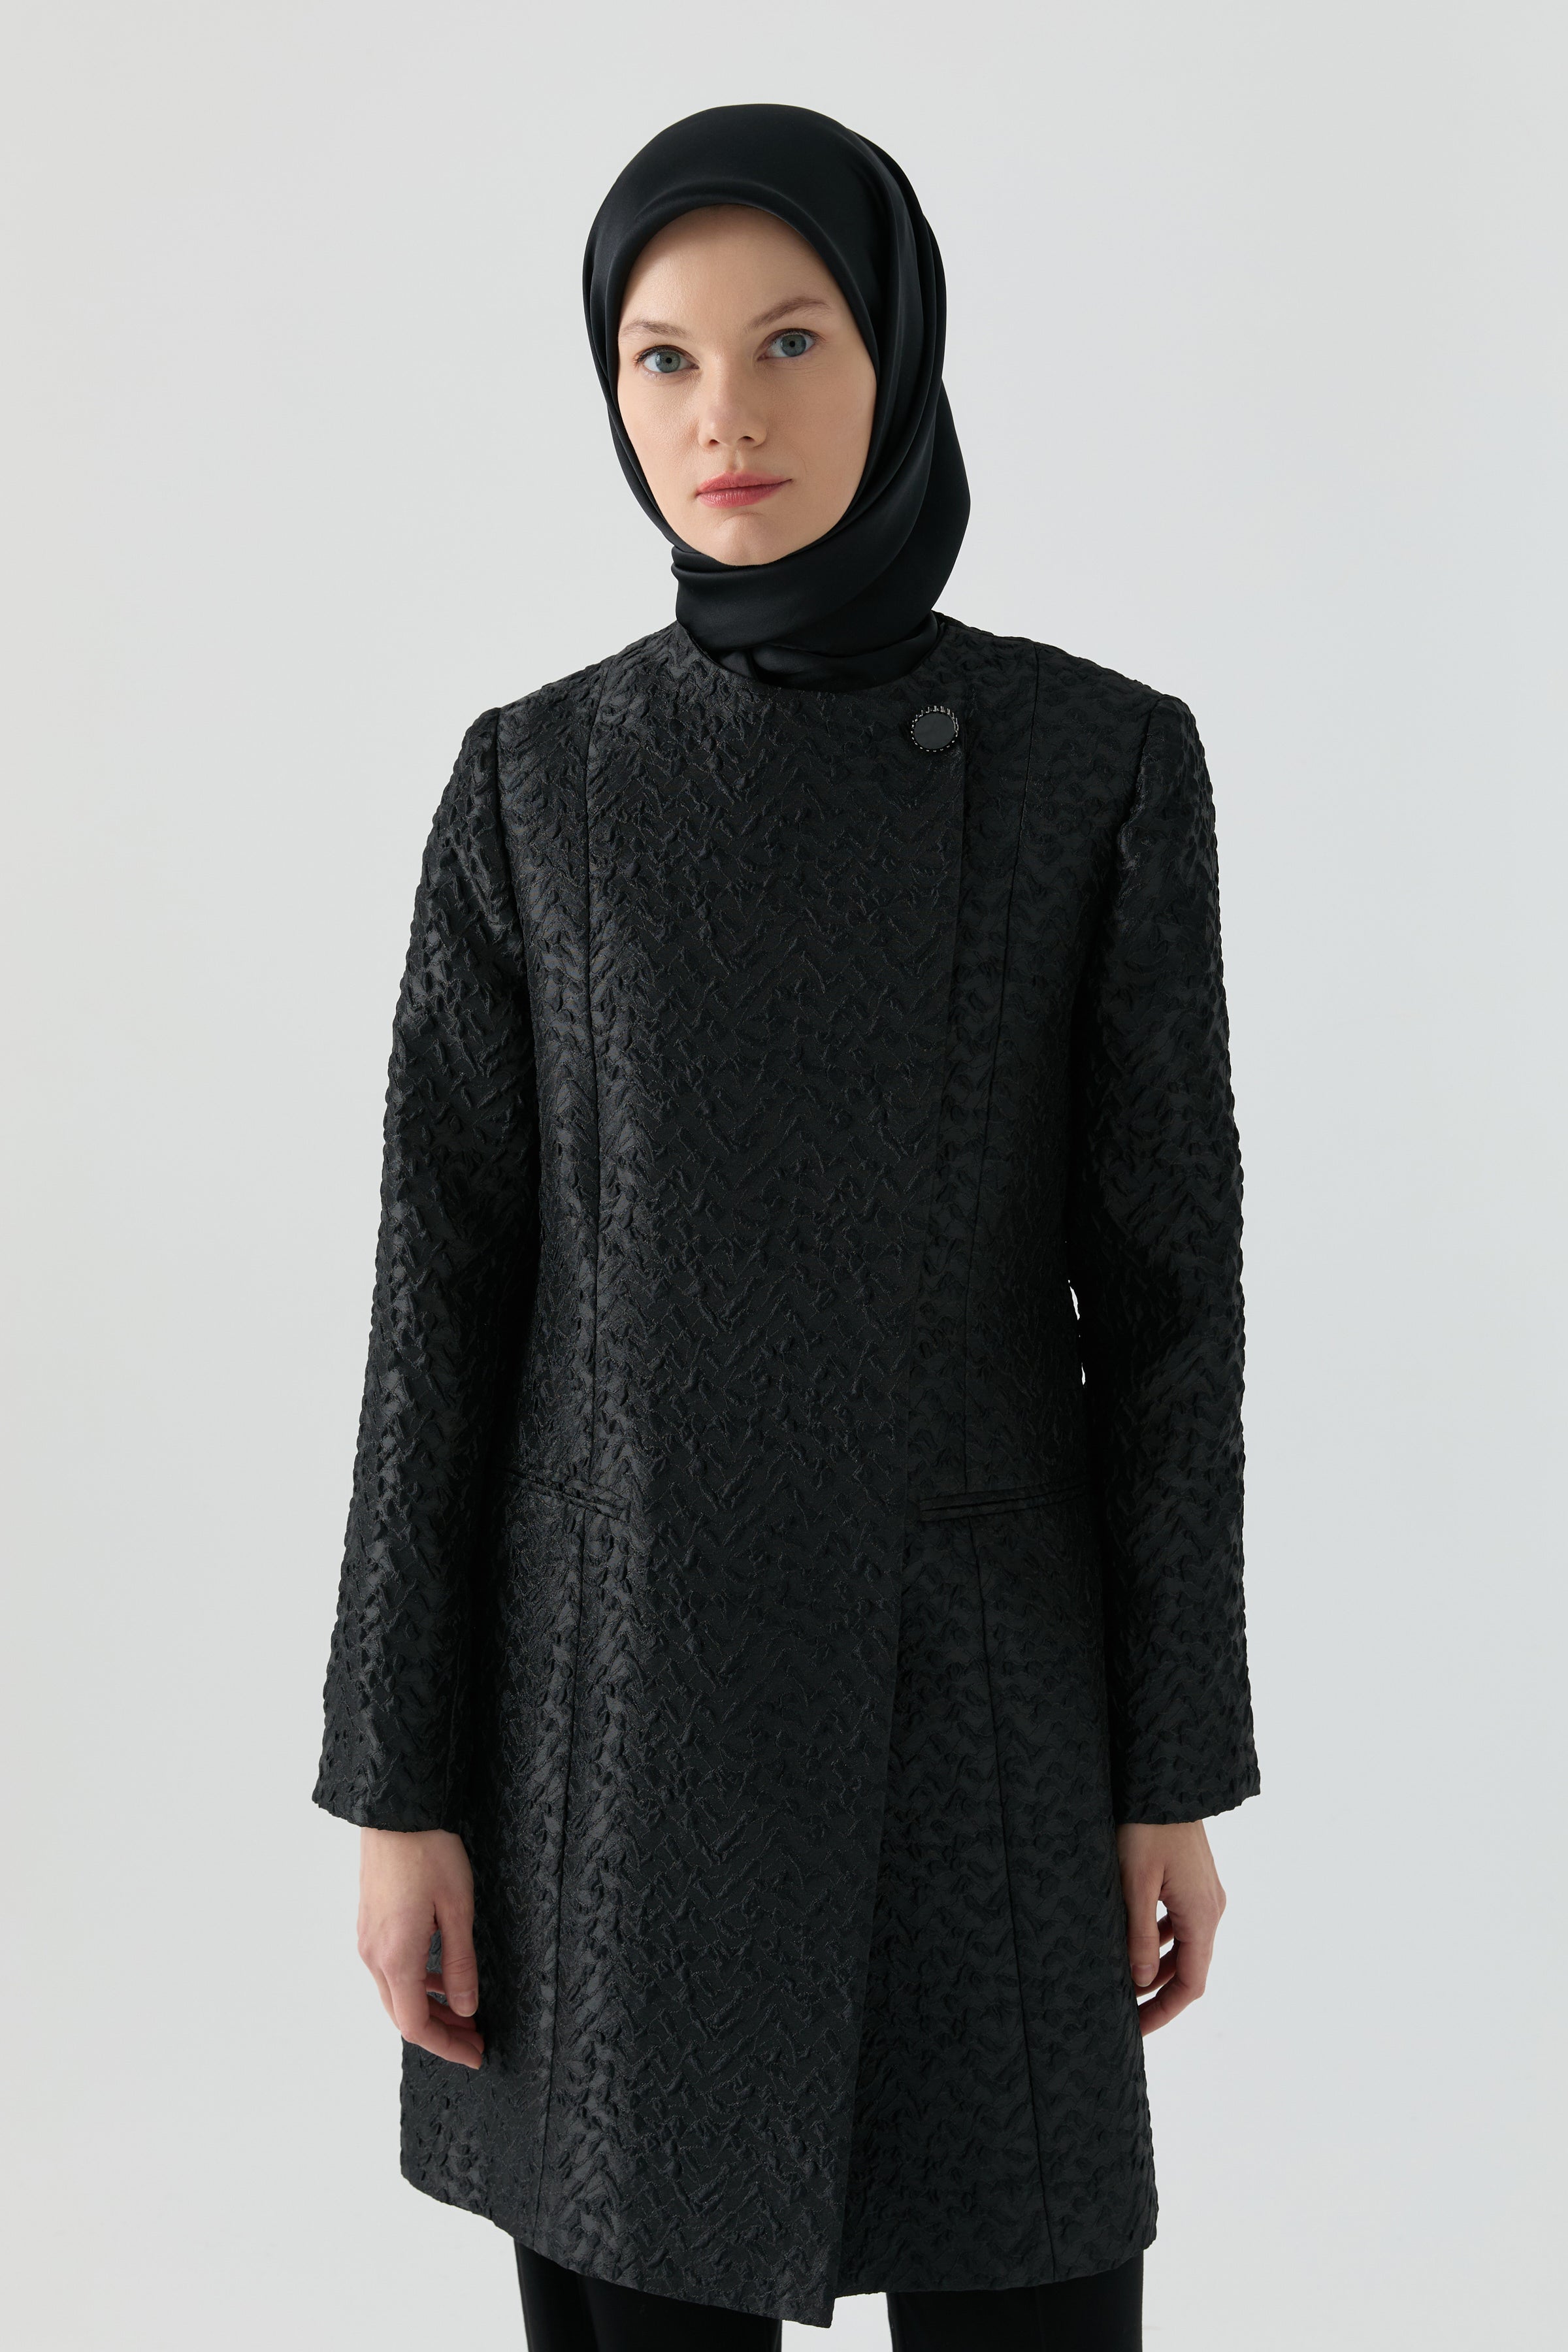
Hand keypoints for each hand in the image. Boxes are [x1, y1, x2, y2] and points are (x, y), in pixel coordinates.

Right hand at [357, 1827, 483, 2068]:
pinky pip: (390, 1969)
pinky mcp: (370, 1923)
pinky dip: (417, 1984)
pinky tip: (441, 1975)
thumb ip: (460, 1964)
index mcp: (395, 1958)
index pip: (415, 2026)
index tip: (477, 2054)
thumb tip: (465, 2008)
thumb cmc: (429, 1852)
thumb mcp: (457, 1909)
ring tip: (465, 2010)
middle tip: (477, 2037)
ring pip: (395, 1993)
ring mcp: (367, 1939)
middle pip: (403, 2015)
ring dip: (429, 2008)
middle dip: (441, 2032)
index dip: (447, 2046)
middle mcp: (373, 1955)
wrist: (395, 1809)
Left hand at [1115, 1819, 1226, 2036]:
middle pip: (1188, 1968)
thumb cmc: (1146, 1827)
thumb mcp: (1134, 1883)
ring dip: (1155, 1966)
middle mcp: (1211, 1909)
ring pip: (1182, 1946)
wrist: (1165, 1780)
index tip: (1135, 2031)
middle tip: (1122, 2014)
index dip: (1163, 2012)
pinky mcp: (1193, 1880)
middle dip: (1156, 1994)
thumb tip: (1139, 1982)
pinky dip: (1158, 1940)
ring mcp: (1204, 1894)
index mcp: (1202, 1915)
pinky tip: (1130, 1942)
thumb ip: (1138, 1935)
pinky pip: (1178, 1923)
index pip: (1191, 1984)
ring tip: (1120, 1983)